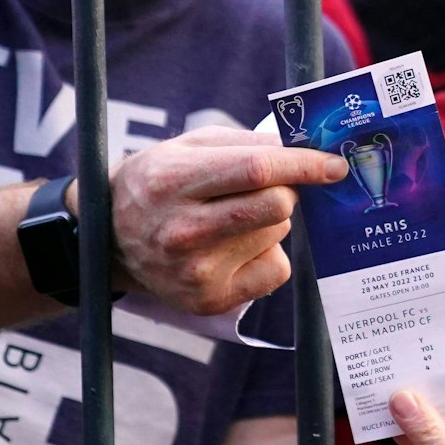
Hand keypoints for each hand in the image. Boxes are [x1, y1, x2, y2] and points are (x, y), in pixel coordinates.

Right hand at [105, 126, 347, 315]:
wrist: (109, 236)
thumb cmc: (162, 180)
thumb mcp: (192, 146)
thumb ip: (251, 144)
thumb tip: (311, 150)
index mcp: (174, 180)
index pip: (258, 170)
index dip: (304, 164)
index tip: (335, 165)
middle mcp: (182, 231)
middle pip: (277, 207)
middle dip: (288, 190)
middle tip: (272, 186)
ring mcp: (195, 272)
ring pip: (278, 234)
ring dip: (272, 221)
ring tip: (232, 219)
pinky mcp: (209, 301)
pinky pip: (276, 269)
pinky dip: (268, 254)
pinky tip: (235, 249)